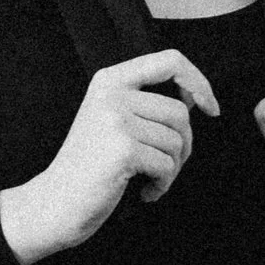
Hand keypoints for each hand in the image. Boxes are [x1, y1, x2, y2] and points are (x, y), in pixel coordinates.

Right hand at [1, 51, 222, 264]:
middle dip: (183, 145)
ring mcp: (116, 120)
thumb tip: (195, 98)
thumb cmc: (88, 168)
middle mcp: (112, 94)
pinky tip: (145, 193)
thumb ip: (146, 104)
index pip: (170, 60)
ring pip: (176, 140)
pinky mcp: (123, 148)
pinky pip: (167, 164)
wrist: (55, 203)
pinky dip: (162, 185)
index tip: (210, 107)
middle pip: (179, 111)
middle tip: (165, 166)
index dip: (198, 81)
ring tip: (150, 180)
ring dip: (171, 168)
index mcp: (109, 80)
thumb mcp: (111, 121)